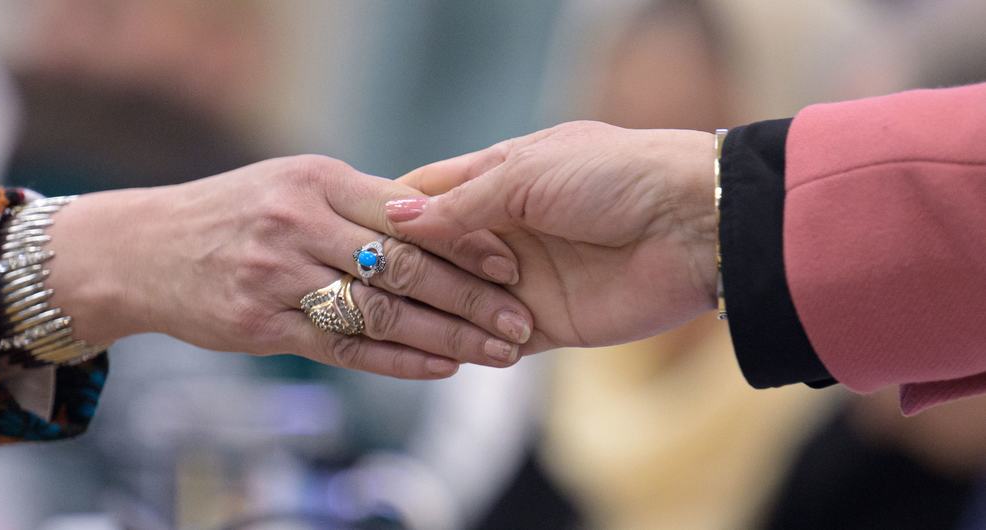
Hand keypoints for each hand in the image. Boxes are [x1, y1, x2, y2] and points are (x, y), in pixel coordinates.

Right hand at [44, 155, 534, 378]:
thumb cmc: (232, 213)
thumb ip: (357, 200)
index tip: (513, 264)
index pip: (409, 213)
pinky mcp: (261, 325)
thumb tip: (438, 217)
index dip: (467, 241)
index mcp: (315, 180)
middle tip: (518, 320)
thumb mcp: (290, 182)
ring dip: (445, 337)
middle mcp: (297, 224)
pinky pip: (343, 348)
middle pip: (403, 266)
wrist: (143, 250)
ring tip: (493, 353)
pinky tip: (439, 369)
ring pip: (379, 312)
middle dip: (470, 297)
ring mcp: (276, 276)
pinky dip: (397, 361)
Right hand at [388, 122, 716, 352]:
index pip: (429, 194)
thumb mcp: (526, 174)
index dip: (392, 212)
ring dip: (434, 309)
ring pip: (456, 298)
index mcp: (501, 175)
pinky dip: (468, 345)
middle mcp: (506, 228)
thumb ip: (460, 204)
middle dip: (407, 268)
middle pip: (435, 252)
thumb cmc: (617, 176)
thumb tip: (394, 216)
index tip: (353, 230)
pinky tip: (437, 349)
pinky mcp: (548, 323)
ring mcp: (524, 278)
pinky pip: (492, 339)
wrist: (696, 226)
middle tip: (370, 284)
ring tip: (398, 319)